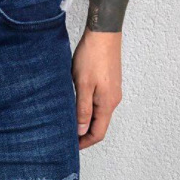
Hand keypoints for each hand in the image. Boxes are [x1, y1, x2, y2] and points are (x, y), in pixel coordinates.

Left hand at [72, 29, 121, 149]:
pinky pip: (99, 104)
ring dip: (85, 122)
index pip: (98, 133)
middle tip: (66, 137)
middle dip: (84, 134)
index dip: (84, 143)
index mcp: (107, 104)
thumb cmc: (92, 57)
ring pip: (99, 115)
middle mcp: (113, 100)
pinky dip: (88, 111)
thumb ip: (83, 110)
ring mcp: (112, 92)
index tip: (70, 146)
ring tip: (68, 123)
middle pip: (99, 126)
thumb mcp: (83, 86)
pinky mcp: (108, 84)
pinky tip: (75, 108)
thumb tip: (81, 131)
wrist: (103, 33)